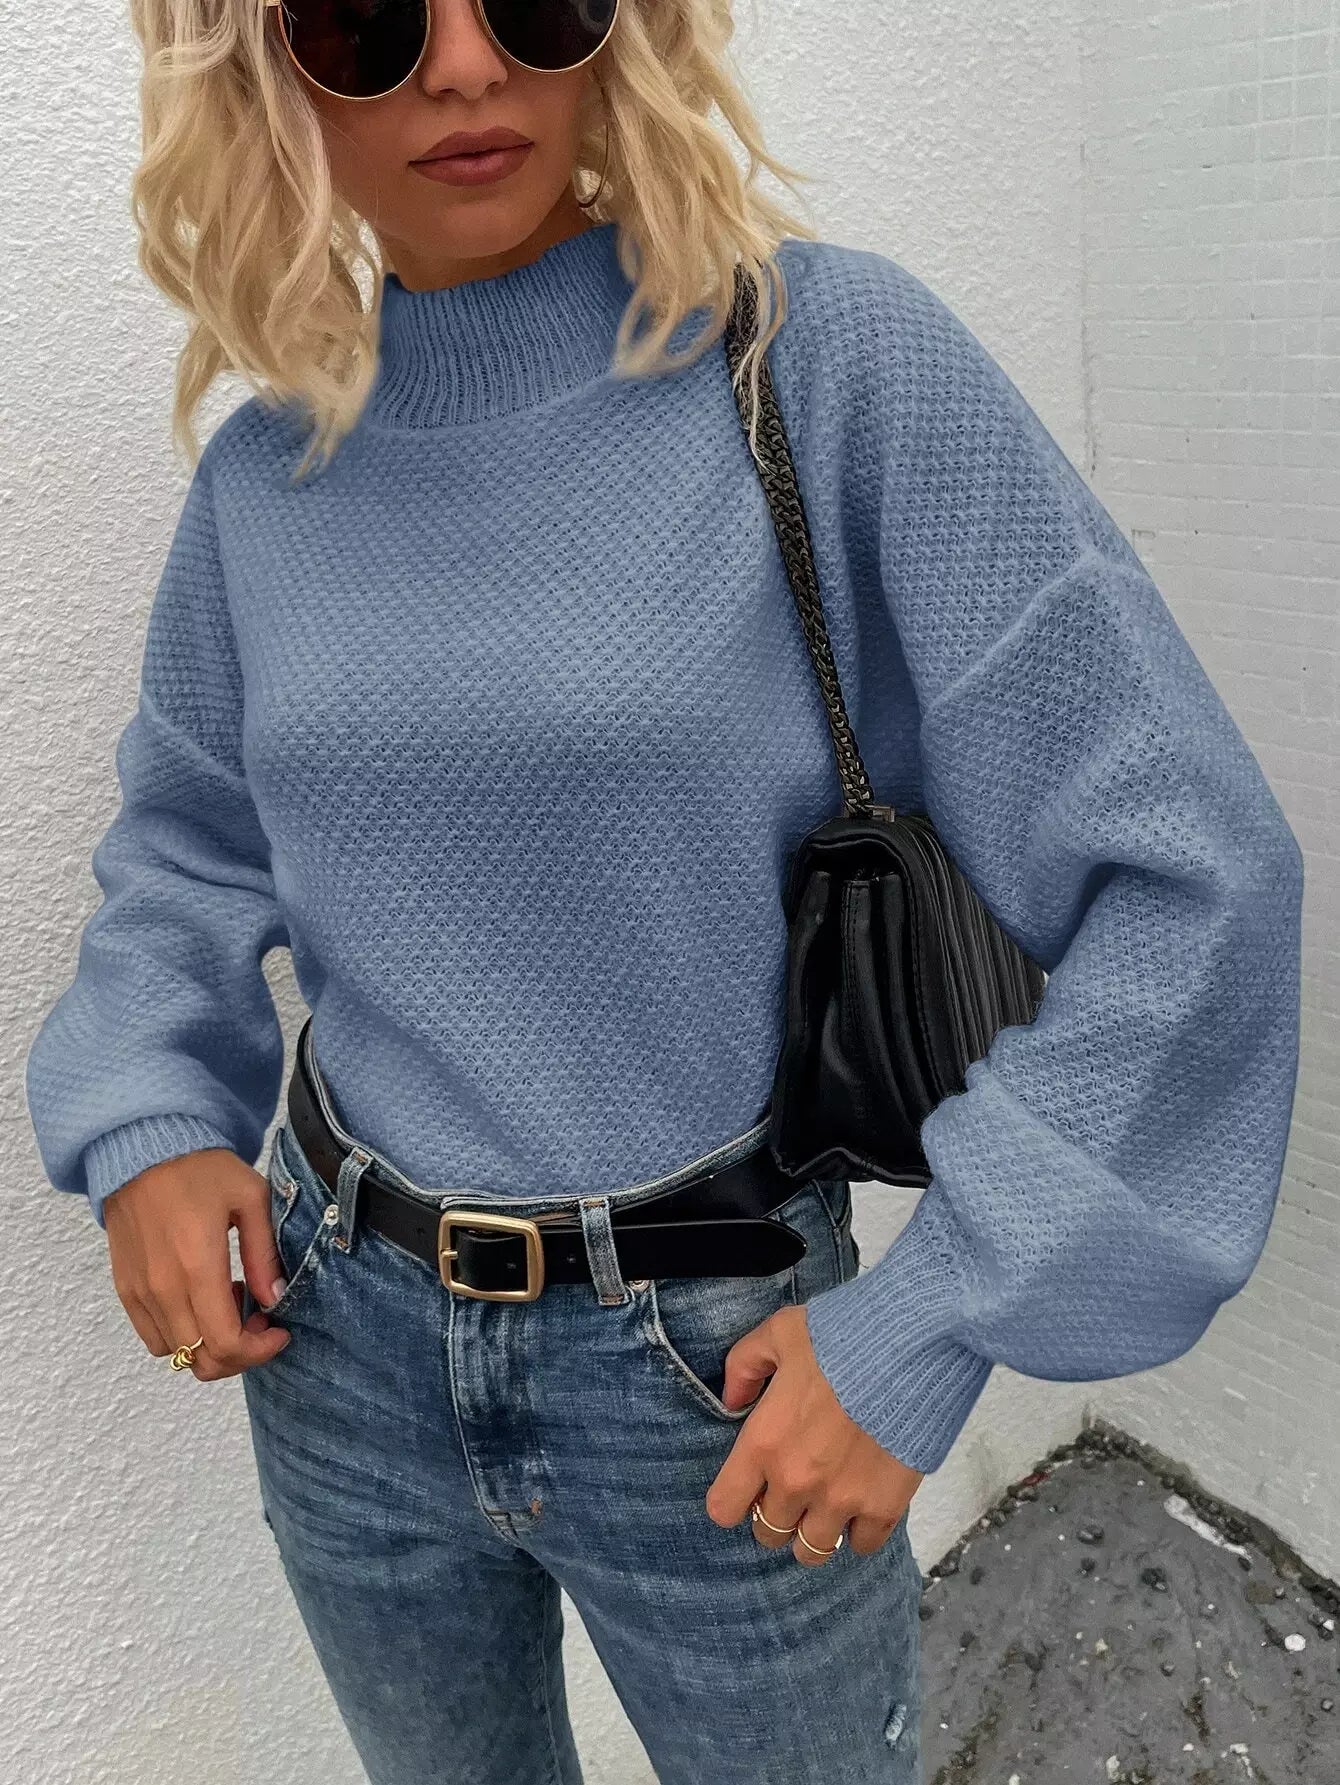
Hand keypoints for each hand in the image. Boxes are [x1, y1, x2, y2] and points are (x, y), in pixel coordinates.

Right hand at [104, 1148, 293, 1379]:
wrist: (141, 1149)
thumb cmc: (200, 1169)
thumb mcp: (250, 1197)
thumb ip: (264, 1252)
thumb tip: (274, 1298)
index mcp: (198, 1266)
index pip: (226, 1344)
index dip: (259, 1351)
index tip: (279, 1330)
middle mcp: (163, 1289)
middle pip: (201, 1361)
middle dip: (240, 1352)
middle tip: (258, 1317)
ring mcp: (139, 1293)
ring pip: (177, 1354)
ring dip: (209, 1344)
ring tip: (228, 1302)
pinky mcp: (126, 1289)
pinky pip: (154, 1337)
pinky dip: (182, 1334)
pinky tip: (199, 1298)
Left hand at [704, 1302, 923, 1564]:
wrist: (911, 1347)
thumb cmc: (840, 1336)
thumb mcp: (779, 1333)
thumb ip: (744, 1366)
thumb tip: (732, 1401)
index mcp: (763, 1443)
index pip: (724, 1508)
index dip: (734, 1499)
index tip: (750, 1484)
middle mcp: (795, 1482)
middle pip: (768, 1533)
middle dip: (776, 1513)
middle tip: (794, 1487)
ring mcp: (841, 1500)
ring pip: (812, 1551)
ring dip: (814, 1530)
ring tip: (826, 1505)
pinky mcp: (884, 1506)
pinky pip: (862, 1546)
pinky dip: (860, 1531)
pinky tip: (862, 1504)